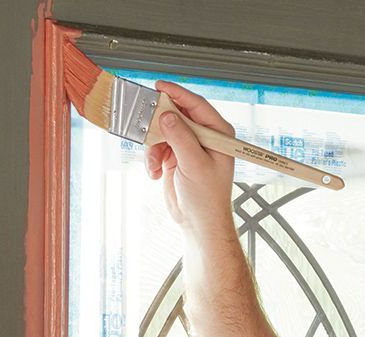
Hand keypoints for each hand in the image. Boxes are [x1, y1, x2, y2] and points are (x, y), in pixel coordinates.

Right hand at [144, 81, 235, 236]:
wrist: (198, 222)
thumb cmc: (207, 198)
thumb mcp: (194, 164)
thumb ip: (180, 137)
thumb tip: (166, 115)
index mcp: (218, 133)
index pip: (197, 105)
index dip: (178, 94)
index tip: (159, 87)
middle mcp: (203, 136)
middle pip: (176, 114)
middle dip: (159, 123)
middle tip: (145, 125)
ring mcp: (188, 145)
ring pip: (162, 131)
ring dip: (153, 147)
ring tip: (154, 165)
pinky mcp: (174, 156)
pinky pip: (156, 146)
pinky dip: (151, 159)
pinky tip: (154, 173)